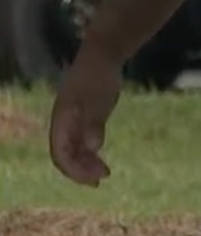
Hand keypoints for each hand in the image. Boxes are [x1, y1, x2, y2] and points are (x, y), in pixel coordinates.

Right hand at [48, 43, 125, 186]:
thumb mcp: (99, 99)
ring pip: (74, 150)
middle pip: (65, 154)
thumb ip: (93, 122)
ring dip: (86, 164)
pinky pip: (81, 142)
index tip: (93, 178)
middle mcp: (63, 123)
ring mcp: (72, 120)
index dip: (74, 169)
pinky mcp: (83, 118)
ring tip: (104, 173)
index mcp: (61, 119)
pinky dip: (90, 153)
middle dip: (80, 170)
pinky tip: (101, 161)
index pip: (60, 152)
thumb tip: (92, 147)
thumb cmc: (99, 76)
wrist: (104, 55)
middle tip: (101, 179)